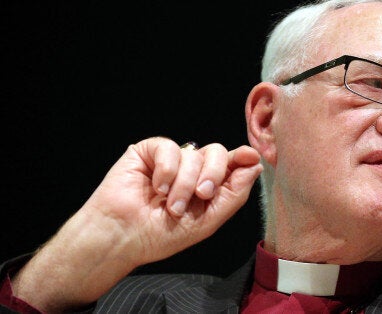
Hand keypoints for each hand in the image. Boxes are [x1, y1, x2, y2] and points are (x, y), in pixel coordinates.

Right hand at [11, 136, 262, 310]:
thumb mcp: (207, 221)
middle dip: (213, 174)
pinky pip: (169, 148)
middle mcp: (192, 169)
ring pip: (194, 153)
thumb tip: (255, 166)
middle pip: (217, 153)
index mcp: (208, 185)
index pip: (232, 164)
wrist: (124, 237)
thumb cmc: (161, 234)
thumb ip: (234, 194)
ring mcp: (171, 159)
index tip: (250, 157)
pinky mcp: (149, 151)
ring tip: (170, 206)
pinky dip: (166, 170)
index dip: (243, 158)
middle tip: (202, 195)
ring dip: (184, 184)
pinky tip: (156, 188)